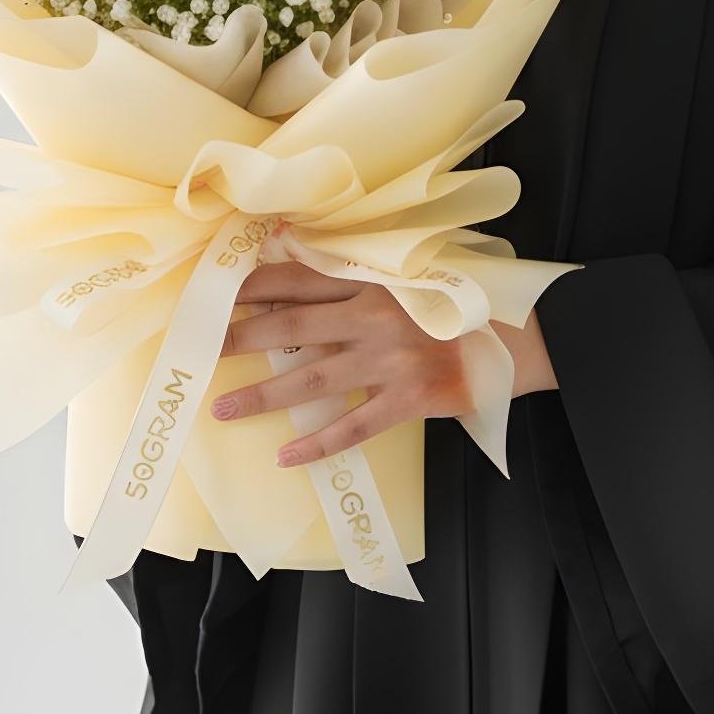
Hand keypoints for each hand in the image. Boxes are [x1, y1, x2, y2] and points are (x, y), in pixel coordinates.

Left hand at [208, 242, 490, 468]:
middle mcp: (373, 316)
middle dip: (241, 337)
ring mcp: (389, 360)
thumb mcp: (406, 273)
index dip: (254, 288)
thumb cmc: (455, 302)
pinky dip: (319, 444)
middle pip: (293, 326)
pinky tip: (287, 456)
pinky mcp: (408, 398)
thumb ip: (359, 270)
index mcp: (371, 279)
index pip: (298, 279)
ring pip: (312, 379)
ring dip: (263, 395)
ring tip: (222, 408)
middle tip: (200, 349)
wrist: (513, 337)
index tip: (215, 296)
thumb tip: (297, 258)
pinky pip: (354, 425)